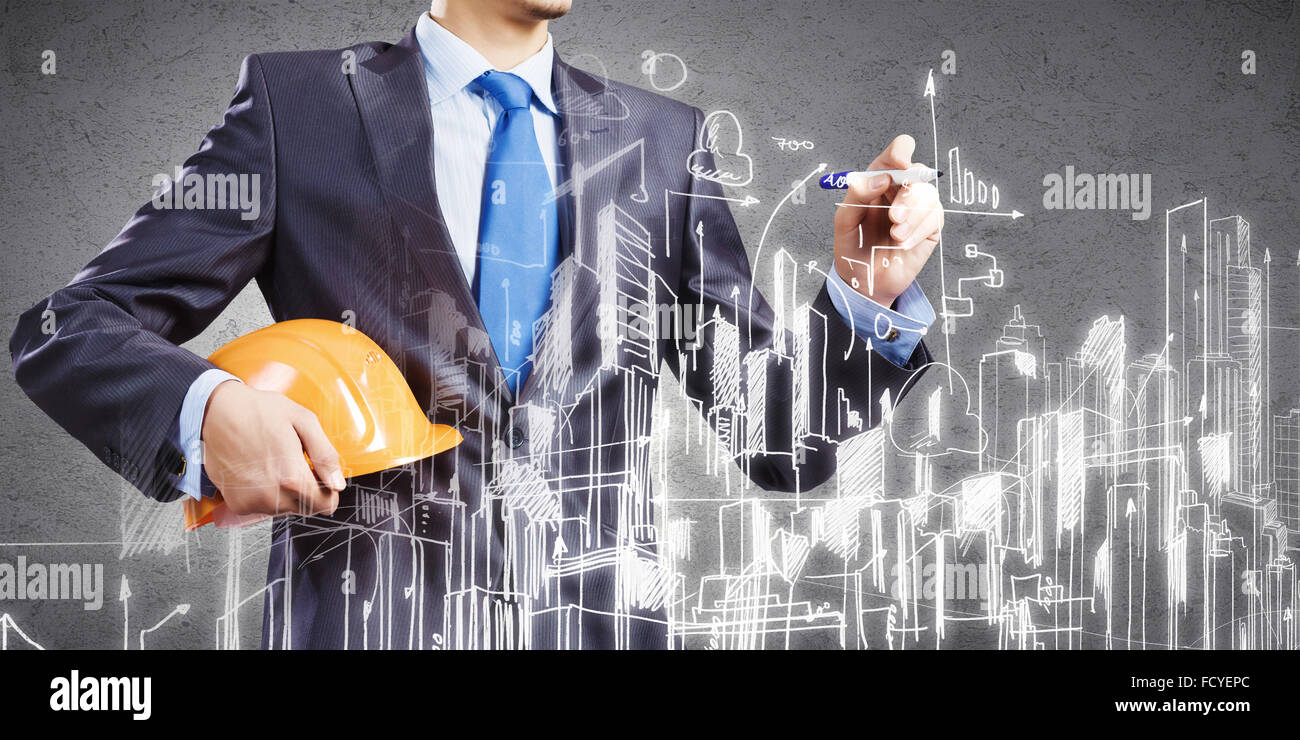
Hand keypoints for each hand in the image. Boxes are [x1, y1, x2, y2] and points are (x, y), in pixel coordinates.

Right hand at [200, 380, 344, 517]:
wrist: (215, 412)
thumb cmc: (259, 411)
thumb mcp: (303, 421)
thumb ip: (325, 454)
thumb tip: (337, 483)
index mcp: (291, 477)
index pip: (326, 505)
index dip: (328, 489)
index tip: (319, 474)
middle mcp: (271, 496)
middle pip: (306, 507)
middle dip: (307, 488)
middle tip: (293, 461)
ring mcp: (252, 503)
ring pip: (285, 508)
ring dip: (285, 491)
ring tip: (272, 462)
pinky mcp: (237, 504)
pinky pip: (263, 508)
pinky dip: (265, 493)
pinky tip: (258, 471)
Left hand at [832, 134, 942, 306]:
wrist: (864, 282)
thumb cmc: (853, 247)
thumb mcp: (845, 221)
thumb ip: (857, 195)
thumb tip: (881, 178)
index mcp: (880, 180)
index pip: (898, 152)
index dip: (902, 151)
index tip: (899, 166)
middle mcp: (901, 189)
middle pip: (918, 172)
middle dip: (906, 195)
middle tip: (893, 217)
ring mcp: (918, 207)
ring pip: (929, 195)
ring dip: (912, 216)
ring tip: (895, 236)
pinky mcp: (930, 226)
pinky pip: (934, 218)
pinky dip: (917, 232)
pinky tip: (902, 245)